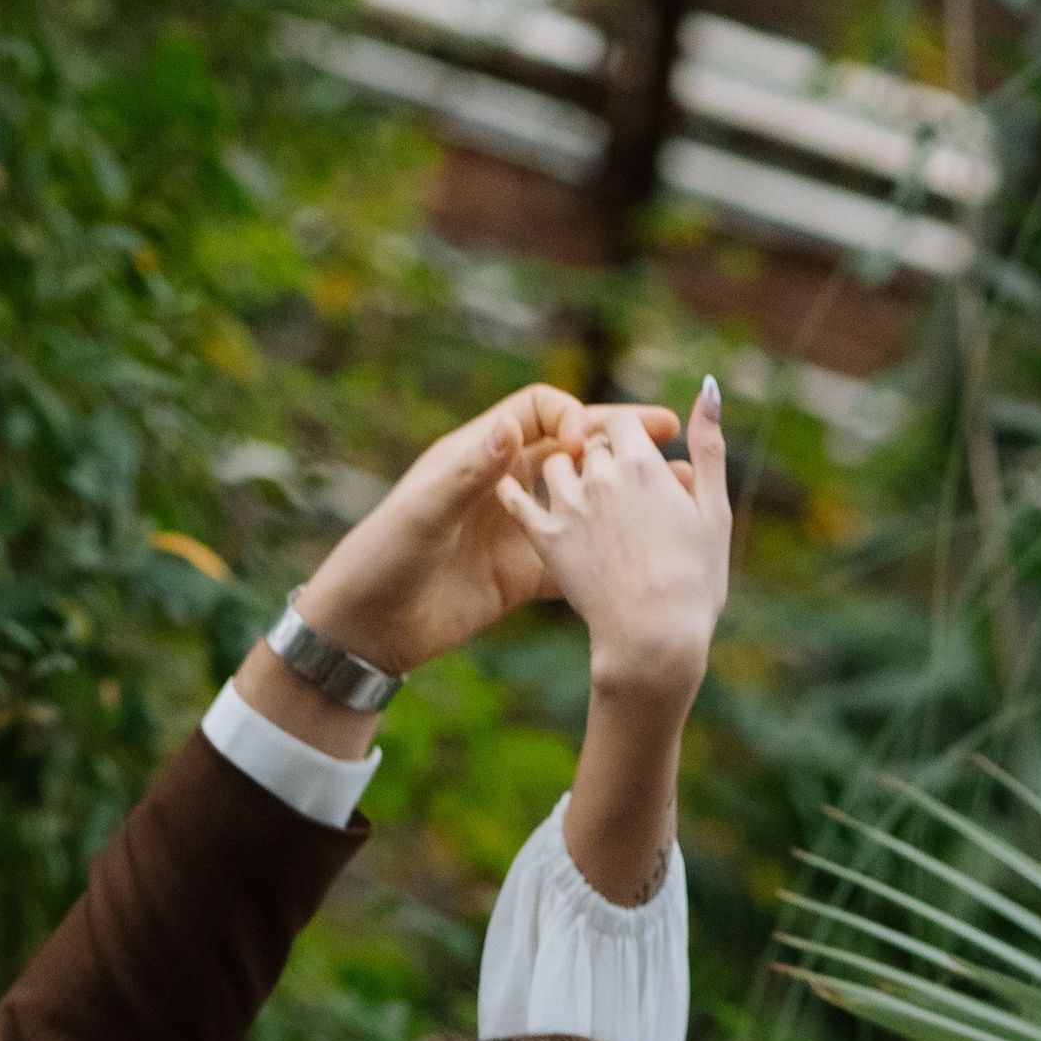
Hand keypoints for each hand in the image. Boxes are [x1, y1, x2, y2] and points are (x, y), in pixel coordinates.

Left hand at [290, 383, 682, 676]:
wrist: (365, 629)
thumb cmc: (381, 558)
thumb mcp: (425, 512)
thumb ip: (471, 472)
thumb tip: (512, 430)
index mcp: (477, 453)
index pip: (540, 411)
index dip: (575, 414)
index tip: (598, 439)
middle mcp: (501, 484)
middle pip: (572, 448)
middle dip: (618, 440)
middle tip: (670, 433)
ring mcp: (515, 529)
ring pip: (582, 499)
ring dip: (624, 493)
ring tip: (676, 489)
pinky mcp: (521, 572)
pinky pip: (575, 552)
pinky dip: (610, 547)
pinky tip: (648, 549)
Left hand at [492, 387, 730, 720]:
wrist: (653, 640)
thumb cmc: (695, 580)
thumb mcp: (712, 511)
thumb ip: (709, 448)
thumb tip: (710, 387)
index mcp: (640, 462)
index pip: (623, 423)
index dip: (634, 435)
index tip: (644, 454)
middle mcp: (598, 475)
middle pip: (592, 444)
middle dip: (606, 455)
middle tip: (622, 482)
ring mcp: (567, 507)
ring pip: (557, 466)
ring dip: (570, 473)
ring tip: (588, 495)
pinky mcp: (545, 541)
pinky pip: (520, 504)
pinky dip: (517, 494)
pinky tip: (520, 494)